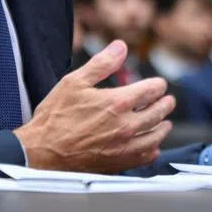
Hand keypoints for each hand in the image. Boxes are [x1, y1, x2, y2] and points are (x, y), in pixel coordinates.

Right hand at [14, 40, 175, 173]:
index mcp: (117, 102)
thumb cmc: (55, 117)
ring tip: (165, 123)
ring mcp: (124, 147)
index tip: (159, 84)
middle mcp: (126, 125)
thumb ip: (101, 63)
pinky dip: (152, 150)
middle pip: (158, 113)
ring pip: (156, 136)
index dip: (158, 85)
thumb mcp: (74, 82)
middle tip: (169, 101)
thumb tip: (121, 47)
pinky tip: (151, 146)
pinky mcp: (119, 163)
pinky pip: (145, 157)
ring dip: (163, 127)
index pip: (151, 90)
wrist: (42, 153)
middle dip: (165, 104)